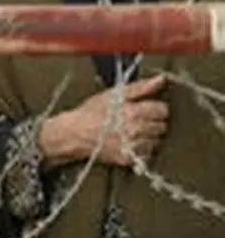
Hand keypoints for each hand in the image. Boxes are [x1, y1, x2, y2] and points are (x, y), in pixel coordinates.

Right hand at [39, 74, 168, 168]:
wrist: (74, 133)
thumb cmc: (91, 112)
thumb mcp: (113, 94)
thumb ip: (140, 87)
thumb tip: (161, 79)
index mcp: (134, 111)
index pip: (162, 110)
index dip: (154, 107)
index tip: (145, 108)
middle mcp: (137, 130)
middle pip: (162, 126)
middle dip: (152, 122)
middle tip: (137, 119)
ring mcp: (134, 146)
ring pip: (156, 141)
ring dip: (148, 136)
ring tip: (133, 131)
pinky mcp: (130, 158)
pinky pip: (148, 153)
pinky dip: (142, 149)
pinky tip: (130, 142)